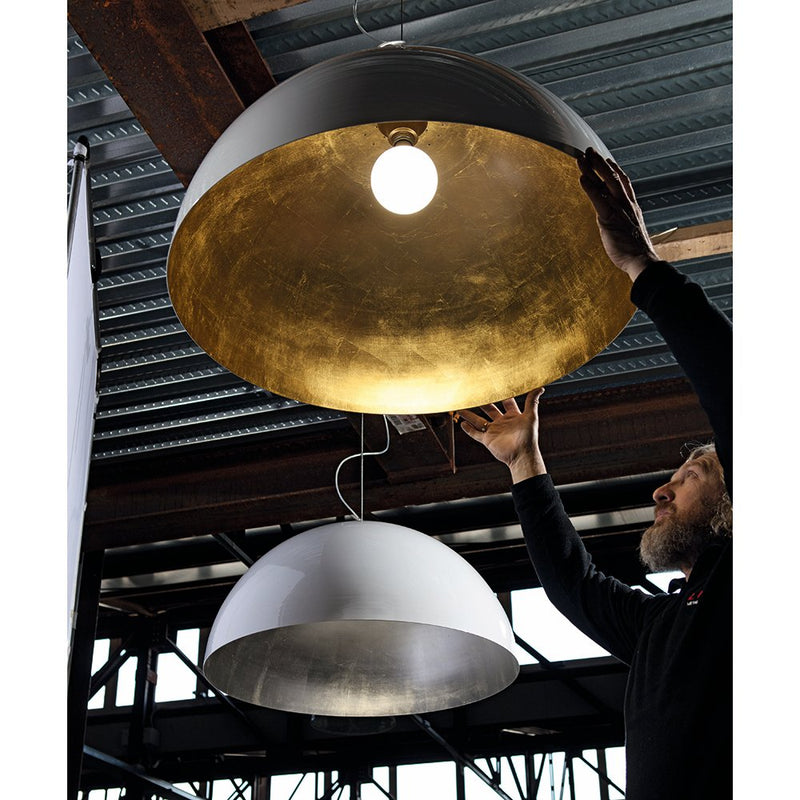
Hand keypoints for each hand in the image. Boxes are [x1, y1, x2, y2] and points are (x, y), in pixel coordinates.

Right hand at [456, 389, 546, 482]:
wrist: (522, 455)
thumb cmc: (528, 437)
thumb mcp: (531, 416)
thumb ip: (532, 401)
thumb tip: (541, 387)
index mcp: (513, 415)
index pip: (506, 401)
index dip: (501, 393)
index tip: (493, 383)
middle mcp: (502, 422)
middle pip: (489, 409)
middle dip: (482, 401)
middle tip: (473, 392)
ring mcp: (494, 431)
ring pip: (478, 420)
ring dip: (469, 414)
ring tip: (460, 407)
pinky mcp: (487, 440)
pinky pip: (476, 433)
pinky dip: (468, 429)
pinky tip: (462, 423)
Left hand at [578, 147, 659, 281]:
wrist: (641, 260)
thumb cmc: (635, 250)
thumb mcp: (630, 231)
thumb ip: (623, 222)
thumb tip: (617, 222)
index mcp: (632, 206)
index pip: (623, 182)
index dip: (614, 169)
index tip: (606, 160)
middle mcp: (626, 204)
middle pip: (613, 176)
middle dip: (600, 162)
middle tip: (590, 150)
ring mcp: (619, 209)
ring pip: (606, 183)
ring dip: (592, 169)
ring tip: (582, 158)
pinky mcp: (609, 218)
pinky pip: (598, 199)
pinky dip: (590, 187)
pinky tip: (581, 178)